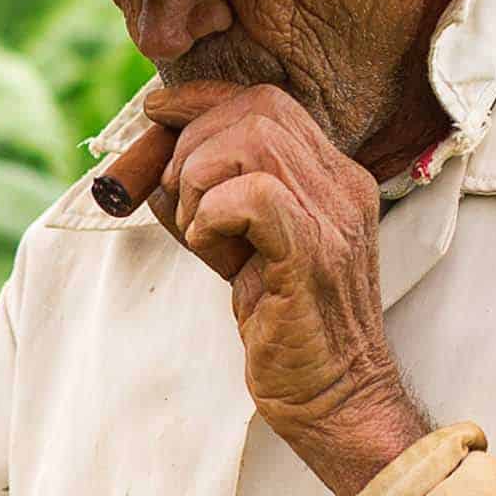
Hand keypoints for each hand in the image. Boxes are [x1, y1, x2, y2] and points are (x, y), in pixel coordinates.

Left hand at [142, 81, 429, 495]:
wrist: (335, 397)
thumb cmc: (285, 328)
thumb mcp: (240, 250)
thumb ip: (207, 204)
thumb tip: (153, 170)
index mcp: (333, 176)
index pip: (268, 99)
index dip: (203, 98)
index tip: (157, 114)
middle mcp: (342, 185)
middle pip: (256, 109)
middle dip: (193, 143)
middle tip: (179, 200)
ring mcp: (335, 217)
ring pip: (251, 141)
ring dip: (200, 181)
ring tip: (199, 230)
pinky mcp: (314, 255)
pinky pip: (254, 195)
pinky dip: (213, 213)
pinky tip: (210, 247)